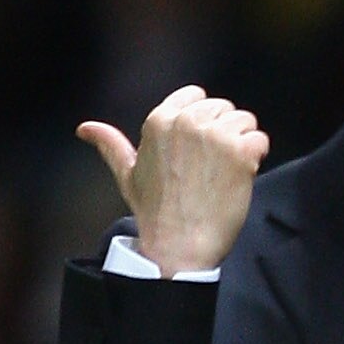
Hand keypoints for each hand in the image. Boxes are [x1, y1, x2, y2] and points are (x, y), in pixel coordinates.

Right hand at [78, 85, 269, 276]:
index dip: (203, 122)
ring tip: (224, 174)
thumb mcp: (128, 175)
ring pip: (244, 122)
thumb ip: (111, 146)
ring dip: (242, 145)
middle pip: (223, 108)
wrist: (180, 247)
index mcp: (160, 119)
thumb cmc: (155, 214)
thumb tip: (84, 128)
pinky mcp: (239, 153)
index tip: (199, 151)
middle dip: (223, 133)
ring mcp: (215, 136)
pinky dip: (257, 158)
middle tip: (211, 169)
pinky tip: (240, 179)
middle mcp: (187, 121)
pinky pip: (260, 140)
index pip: (197, 96)